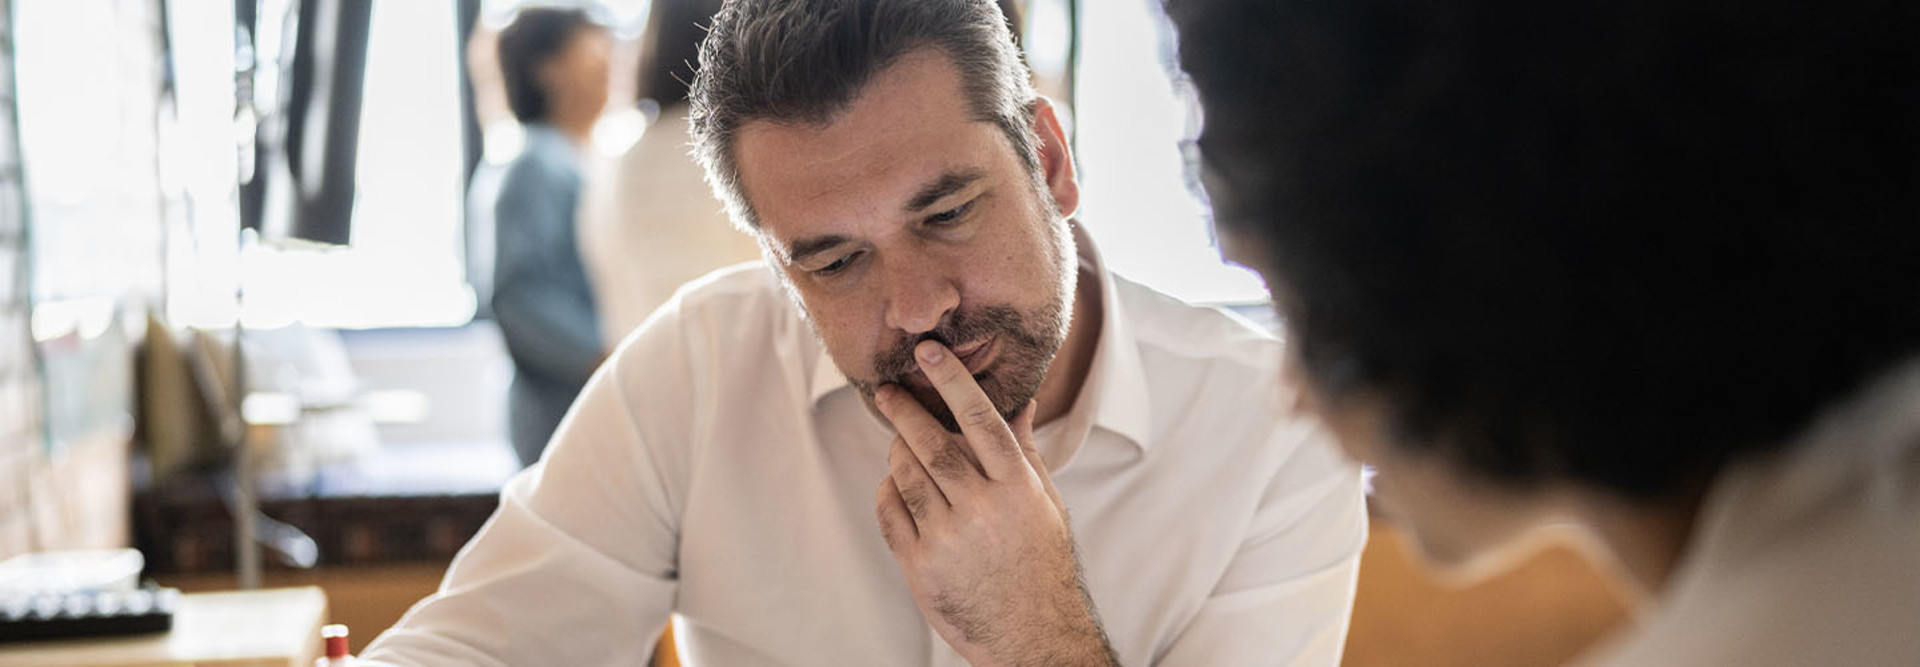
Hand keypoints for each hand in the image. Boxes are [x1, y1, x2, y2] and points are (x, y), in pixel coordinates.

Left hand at [873, 340, 1118, 666]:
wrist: (1030, 632)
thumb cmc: (1040, 562)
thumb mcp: (1044, 503)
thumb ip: (1024, 450)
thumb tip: (1021, 401)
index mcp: (1017, 487)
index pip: (980, 419)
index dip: (953, 380)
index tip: (930, 352)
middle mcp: (982, 508)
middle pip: (932, 443)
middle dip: (904, 410)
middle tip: (887, 391)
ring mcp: (948, 538)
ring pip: (905, 474)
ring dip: (896, 451)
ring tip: (899, 442)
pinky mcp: (920, 565)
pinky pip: (890, 512)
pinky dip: (888, 491)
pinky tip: (896, 486)